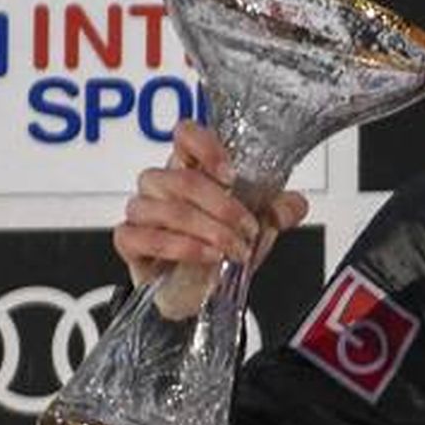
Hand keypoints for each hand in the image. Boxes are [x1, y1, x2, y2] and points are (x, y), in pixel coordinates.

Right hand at [114, 119, 307, 301]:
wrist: (197, 289)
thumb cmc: (219, 246)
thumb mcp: (257, 227)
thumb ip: (277, 211)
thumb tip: (295, 204)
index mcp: (191, 169)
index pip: (185, 134)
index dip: (205, 147)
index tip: (230, 175)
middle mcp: (162, 184)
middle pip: (182, 179)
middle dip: (224, 208)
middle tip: (248, 231)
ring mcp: (142, 211)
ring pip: (166, 209)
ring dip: (208, 231)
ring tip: (233, 250)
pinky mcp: (129, 241)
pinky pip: (141, 236)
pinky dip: (180, 248)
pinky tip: (207, 257)